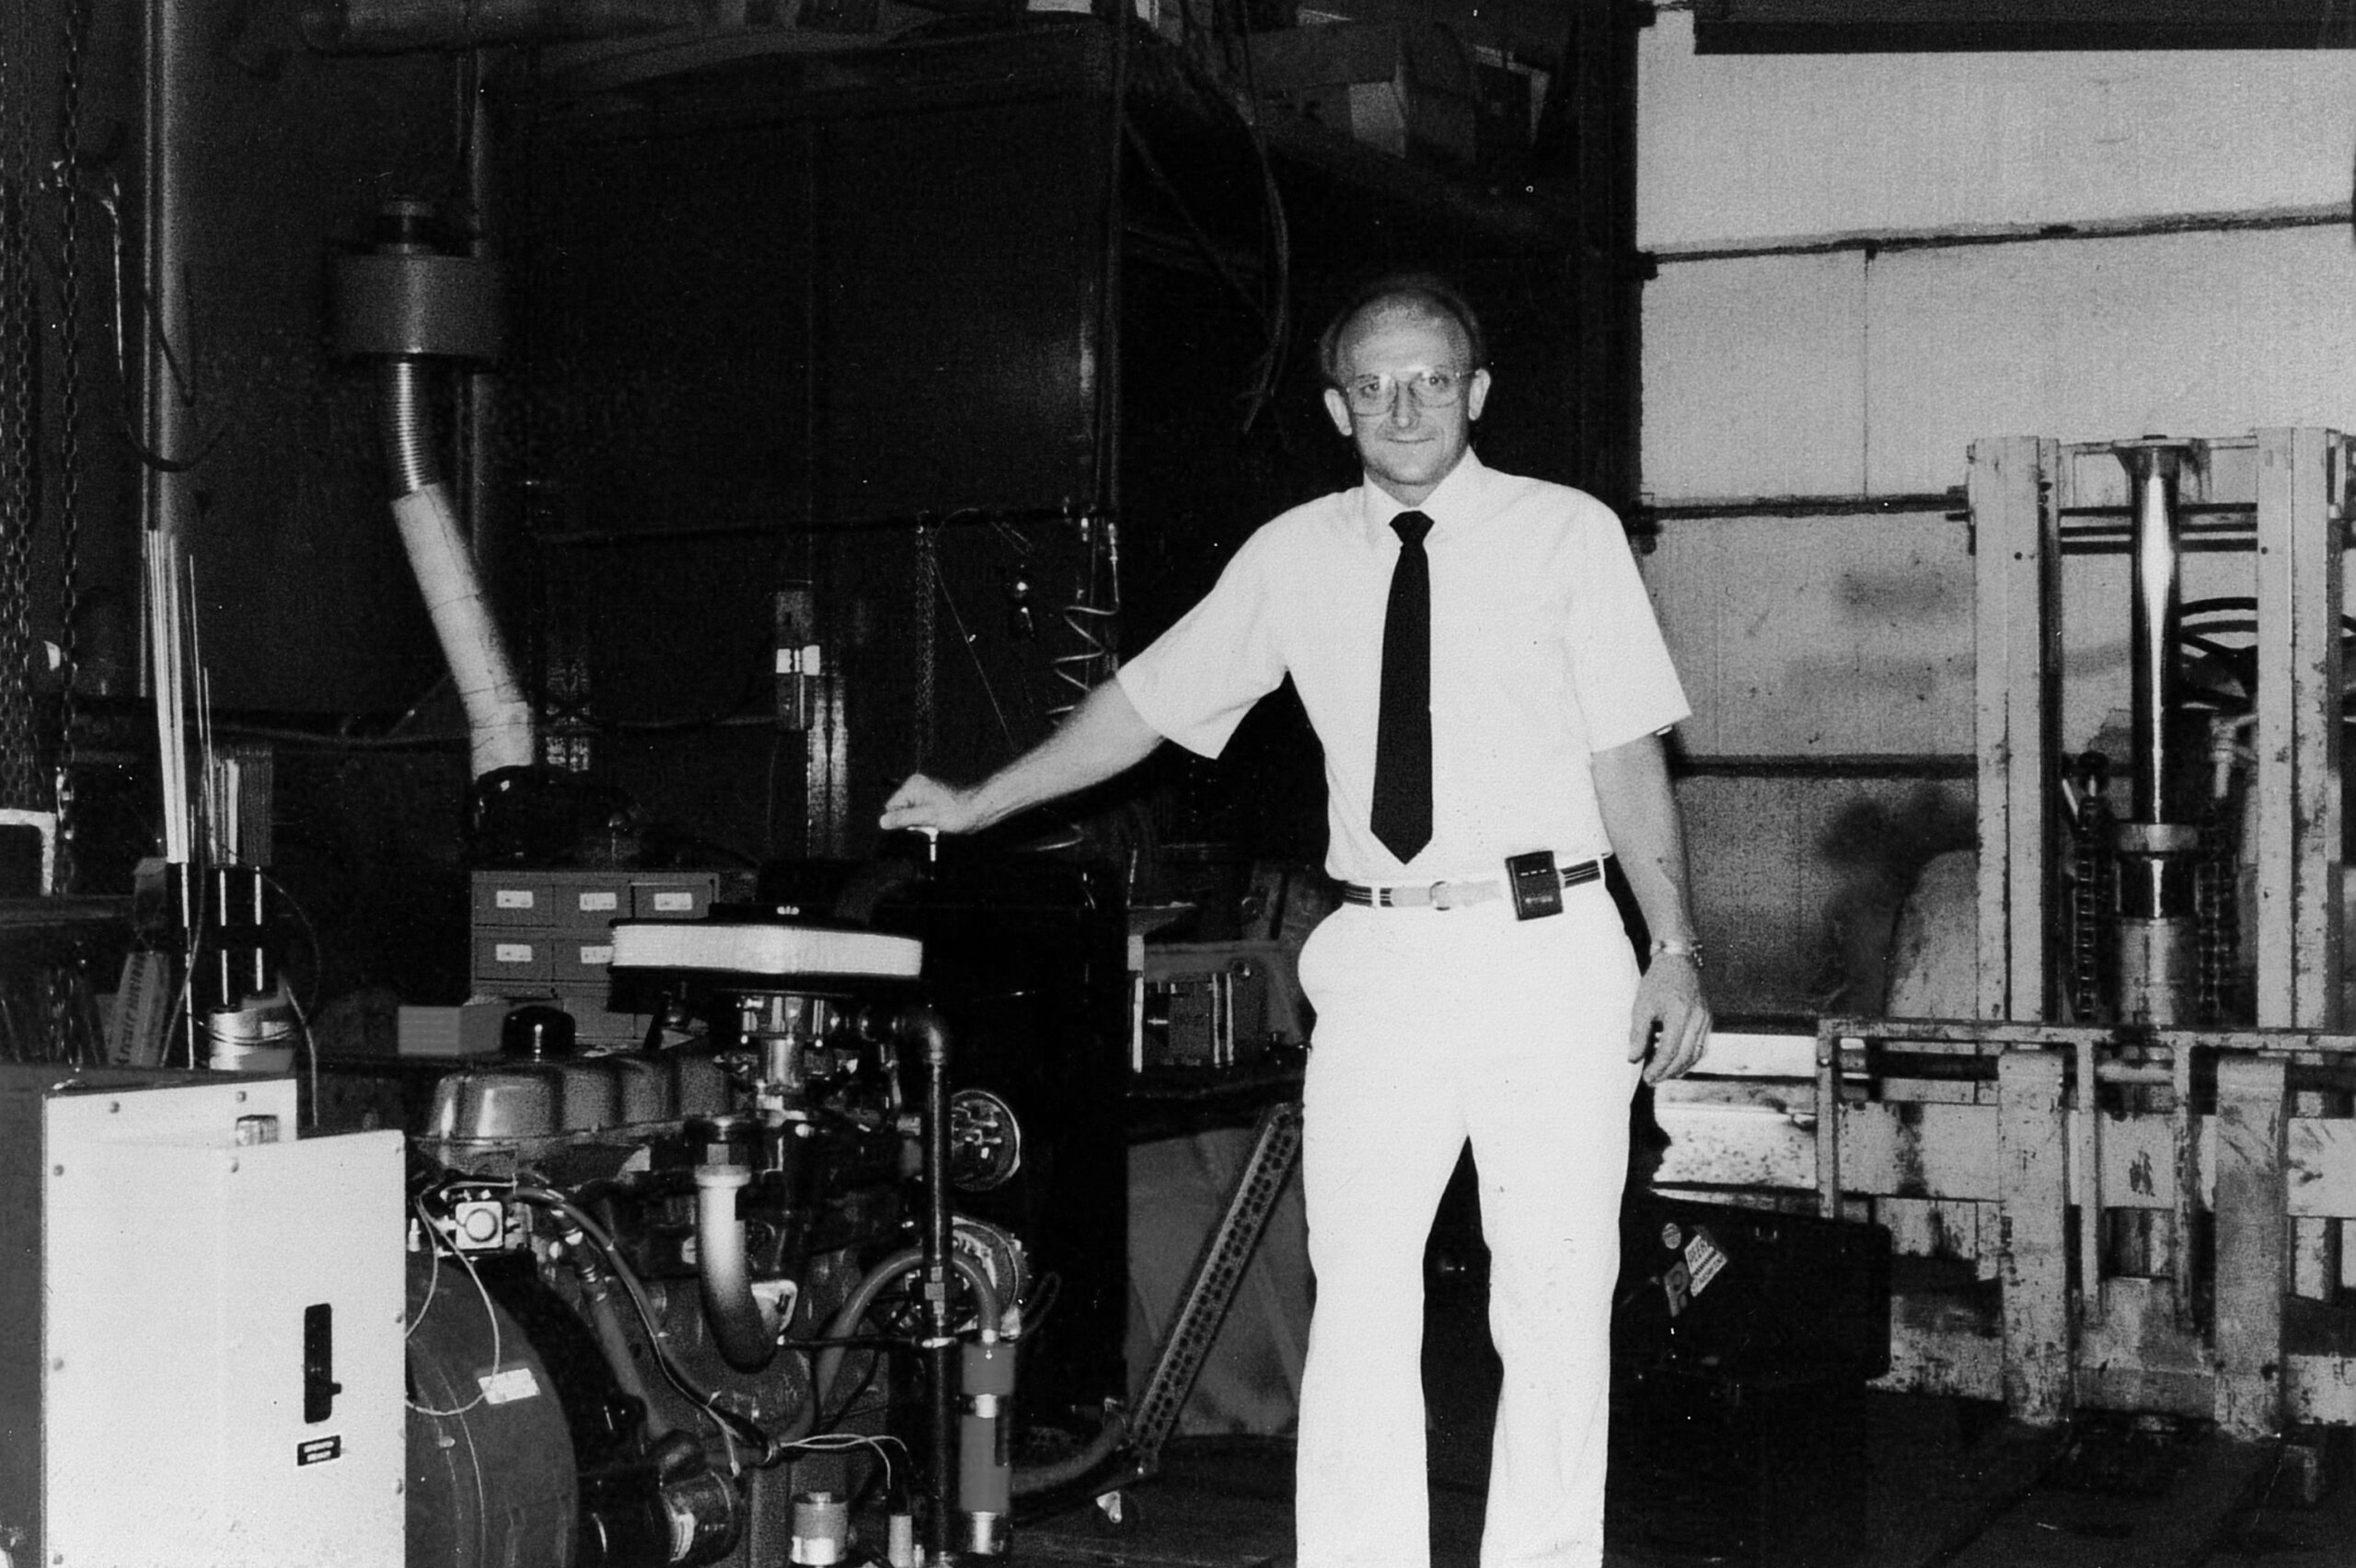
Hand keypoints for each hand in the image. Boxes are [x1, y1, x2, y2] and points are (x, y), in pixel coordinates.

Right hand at [879, 773, 986, 835]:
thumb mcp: (925, 816)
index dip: (900, 819)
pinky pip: (920, 815)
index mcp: (912, 785)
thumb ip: (902, 818)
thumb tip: (882, 821)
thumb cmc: (954, 812)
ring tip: (934, 823)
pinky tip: (937, 823)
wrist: (977, 811)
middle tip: (927, 823)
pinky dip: (925, 822)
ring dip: (919, 824)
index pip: (891, 806)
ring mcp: (924, 794)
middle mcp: (916, 786)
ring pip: (910, 815)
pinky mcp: (932, 802)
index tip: (915, 824)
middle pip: (900, 810)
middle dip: (910, 822)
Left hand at [1627, 952, 1710, 1083]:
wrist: (1679, 960)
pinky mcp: (1709, 1019)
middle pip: (1685, 1056)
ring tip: (1662, 1075)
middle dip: (1668, 1072)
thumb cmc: (1657, 982)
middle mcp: (1697, 1018)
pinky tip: (1676, 1062)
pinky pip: (1702, 1046)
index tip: (1646, 1078)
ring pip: (1696, 1054)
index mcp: (1679, 1014)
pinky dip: (1689, 1058)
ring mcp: (1706, 1019)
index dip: (1657, 1068)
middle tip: (1652, 1081)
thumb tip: (1633, 1059)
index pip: (1669, 1050)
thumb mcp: (1641, 1005)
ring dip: (1680, 1068)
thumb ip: (1638, 1034)